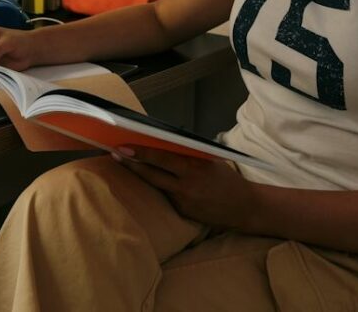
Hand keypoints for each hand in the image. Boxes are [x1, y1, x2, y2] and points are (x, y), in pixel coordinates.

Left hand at [114, 146, 257, 230]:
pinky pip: (167, 196)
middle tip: (114, 154)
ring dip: (140, 175)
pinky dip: (160, 188)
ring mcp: (183, 201)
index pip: (161, 158)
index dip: (140, 153)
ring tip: (125, 164)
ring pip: (156, 186)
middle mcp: (186, 185)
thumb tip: (162, 145)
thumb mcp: (209, 161)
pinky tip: (151, 181)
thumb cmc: (226, 178)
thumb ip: (187, 155)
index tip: (122, 147)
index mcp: (194, 168)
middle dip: (131, 164)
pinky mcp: (182, 212)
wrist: (244, 207)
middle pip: (152, 174)